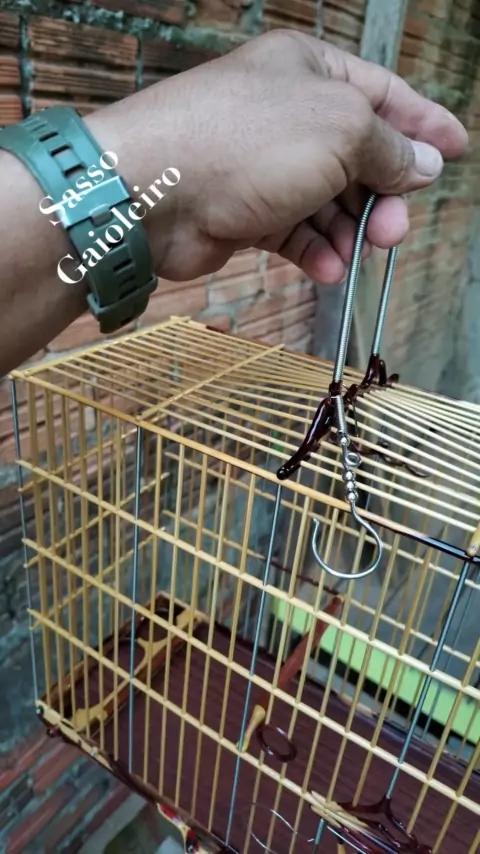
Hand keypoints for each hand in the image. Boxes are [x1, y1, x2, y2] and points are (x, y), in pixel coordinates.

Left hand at [88, 30, 467, 283]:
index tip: (456, 152)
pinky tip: (328, 270)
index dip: (423, 124)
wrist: (154, 192)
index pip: (383, 94)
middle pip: (357, 154)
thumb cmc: (246, 142)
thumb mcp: (340, 131)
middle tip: (395, 230)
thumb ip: (389, 149)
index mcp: (310, 70)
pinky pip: (293, 230)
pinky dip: (313, 251)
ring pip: (327, 200)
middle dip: (383, 194)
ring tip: (360, 255)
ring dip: (348, 231)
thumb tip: (424, 165)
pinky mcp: (243, 210)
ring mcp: (262, 164)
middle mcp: (287, 113)